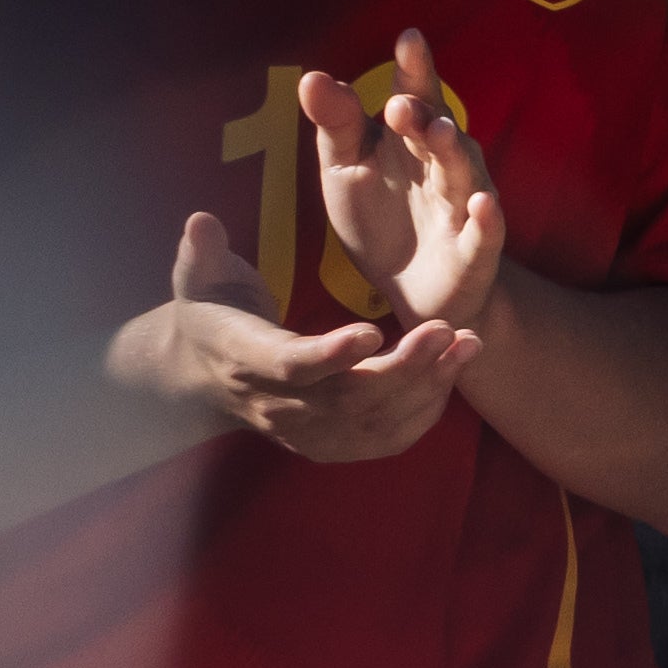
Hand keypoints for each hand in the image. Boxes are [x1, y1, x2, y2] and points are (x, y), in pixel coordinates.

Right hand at [124, 208, 474, 463]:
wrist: (203, 377)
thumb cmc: (211, 312)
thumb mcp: (198, 279)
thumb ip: (202, 253)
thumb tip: (202, 221)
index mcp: (246, 359)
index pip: (291, 366)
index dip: (330, 354)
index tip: (371, 332)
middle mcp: (278, 405)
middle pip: (348, 399)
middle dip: (404, 368)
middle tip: (450, 330)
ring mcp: (306, 433)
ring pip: (375, 422)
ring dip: (427, 387)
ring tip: (469, 344)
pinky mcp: (329, 446)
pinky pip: (384, 440)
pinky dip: (424, 413)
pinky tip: (452, 373)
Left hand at [299, 27, 514, 333]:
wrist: (408, 287)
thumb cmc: (380, 218)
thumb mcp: (346, 168)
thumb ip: (336, 124)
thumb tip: (313, 76)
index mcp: (410, 140)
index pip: (414, 96)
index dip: (414, 69)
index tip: (408, 38)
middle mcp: (443, 165)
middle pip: (437, 133)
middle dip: (422, 117)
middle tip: (398, 104)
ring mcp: (463, 206)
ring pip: (464, 174)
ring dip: (453, 152)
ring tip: (437, 132)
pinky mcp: (475, 250)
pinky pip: (485, 232)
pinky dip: (487, 219)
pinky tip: (482, 204)